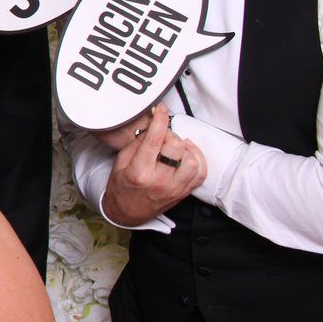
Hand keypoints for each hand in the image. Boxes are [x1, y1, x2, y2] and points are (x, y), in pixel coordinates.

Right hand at [99, 103, 207, 226]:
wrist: (128, 212)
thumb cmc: (122, 186)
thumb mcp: (121, 162)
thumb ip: (137, 143)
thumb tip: (153, 125)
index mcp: (140, 171)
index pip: (155, 139)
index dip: (160, 119)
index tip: (161, 109)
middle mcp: (160, 180)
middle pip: (176, 146)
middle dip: (170, 135)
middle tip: (163, 137)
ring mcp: (175, 188)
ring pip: (192, 160)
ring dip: (185, 148)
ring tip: (175, 148)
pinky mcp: (185, 192)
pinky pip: (201, 172)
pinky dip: (196, 159)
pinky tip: (186, 155)